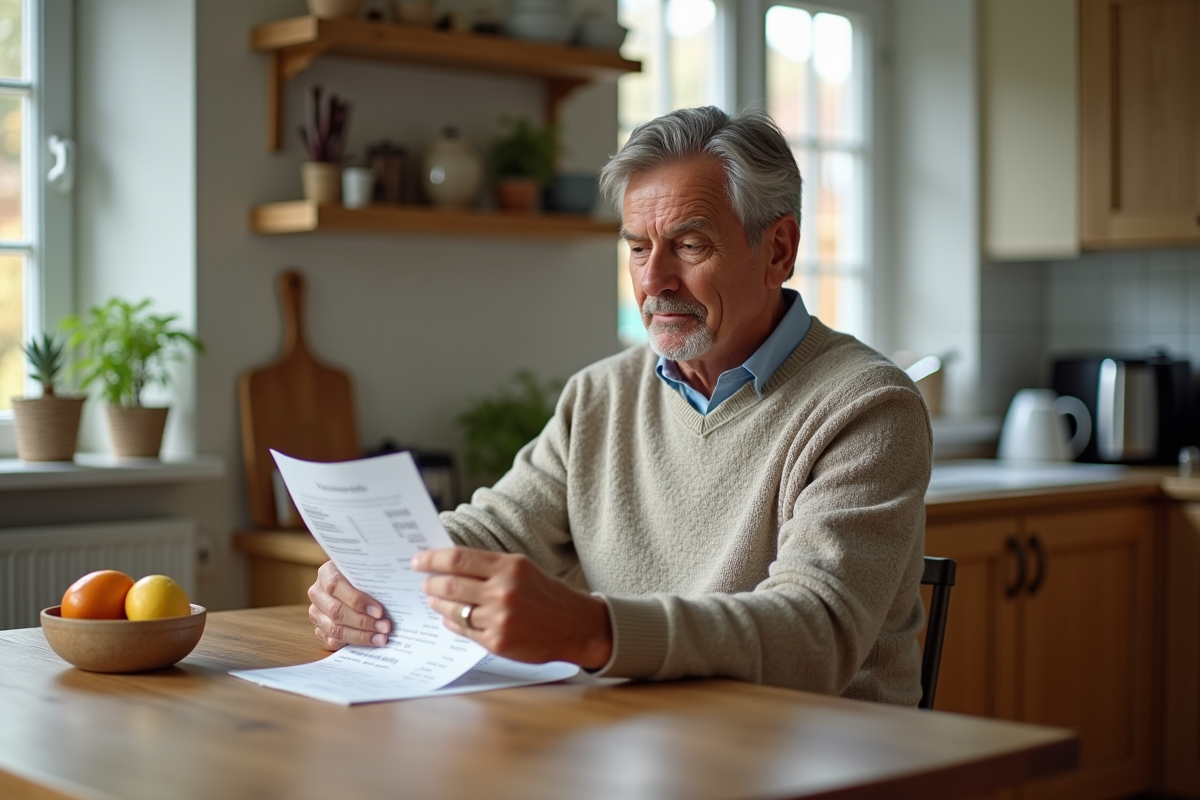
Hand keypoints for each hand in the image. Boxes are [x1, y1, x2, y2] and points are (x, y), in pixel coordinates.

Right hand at [308, 561, 391, 649]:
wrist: (349, 581)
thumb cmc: (363, 574)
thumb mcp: (365, 569)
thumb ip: (373, 574)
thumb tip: (399, 581)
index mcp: (326, 573)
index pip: (336, 586)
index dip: (358, 600)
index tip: (380, 611)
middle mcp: (317, 593)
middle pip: (337, 612)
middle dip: (364, 622)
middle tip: (385, 627)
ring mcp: (316, 612)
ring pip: (335, 629)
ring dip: (361, 636)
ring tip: (381, 637)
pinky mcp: (320, 629)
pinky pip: (333, 641)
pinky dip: (353, 643)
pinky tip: (371, 641)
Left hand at [413, 547, 612, 668]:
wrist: (574, 626)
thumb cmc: (546, 593)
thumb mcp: (522, 569)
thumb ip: (488, 566)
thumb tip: (448, 565)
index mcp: (509, 567)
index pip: (458, 559)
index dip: (432, 559)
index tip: (418, 560)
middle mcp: (503, 592)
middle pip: (450, 584)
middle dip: (430, 583)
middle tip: (423, 582)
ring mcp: (499, 619)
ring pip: (452, 610)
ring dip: (437, 604)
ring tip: (434, 599)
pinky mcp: (497, 642)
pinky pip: (463, 630)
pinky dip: (452, 622)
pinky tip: (450, 617)